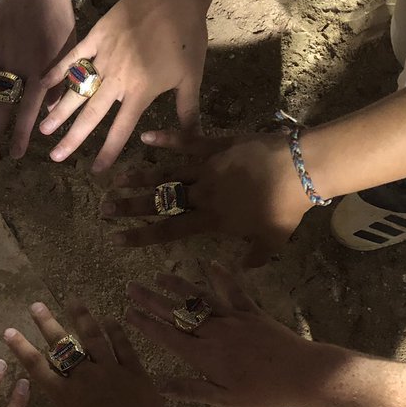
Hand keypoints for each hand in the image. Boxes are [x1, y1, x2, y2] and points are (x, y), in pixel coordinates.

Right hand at [3, 300, 170, 406]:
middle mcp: (84, 377)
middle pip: (62, 345)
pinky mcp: (133, 370)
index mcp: (65, 396)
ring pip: (93, 337)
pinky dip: (116, 332)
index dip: (21, 348)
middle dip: (47, 323)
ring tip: (73, 300)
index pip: (37, 367)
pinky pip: (123, 346)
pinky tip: (111, 318)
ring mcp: (109, 370)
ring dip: (82, 317)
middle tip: (36, 305)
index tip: (10, 331)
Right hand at [37, 0, 207, 172]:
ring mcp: (104, 56)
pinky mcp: (96, 36)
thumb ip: (187, 111)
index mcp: (141, 92)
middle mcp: (118, 79)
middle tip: (55, 157)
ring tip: (43, 128)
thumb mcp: (191, 77)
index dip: (108, 152)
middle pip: (91, 115)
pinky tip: (41, 85)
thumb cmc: (188, 37)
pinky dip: (56, 70)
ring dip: (59, 110)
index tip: (95, 170)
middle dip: (72, 138)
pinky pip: (72, 56)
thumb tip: (195, 138)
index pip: (121, 129)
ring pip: (77, 89)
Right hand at [102, 130, 308, 265]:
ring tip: (116, 178)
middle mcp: (203, 194)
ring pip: (167, 172)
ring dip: (141, 176)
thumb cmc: (288, 208)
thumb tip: (242, 269)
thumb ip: (254, 256)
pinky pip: (189, 141)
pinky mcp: (218, 144)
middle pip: (160, 201)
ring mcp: (208, 167)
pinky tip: (146, 136)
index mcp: (212, 219)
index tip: (117, 239)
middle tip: (103, 208)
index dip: (141, 235)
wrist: (302, 168)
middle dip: (129, 206)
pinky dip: (167, 137)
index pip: (169, 230)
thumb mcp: (273, 240)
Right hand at [125, 263, 315, 406]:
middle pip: (177, 312)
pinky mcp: (252, 312)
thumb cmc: (264, 391)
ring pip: (199, 298)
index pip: (167, 335)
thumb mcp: (225, 399)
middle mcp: (214, 332)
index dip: (146, 323)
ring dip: (178, 285)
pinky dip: (223, 275)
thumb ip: (192, 390)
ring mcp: (233, 318)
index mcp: (204, 355)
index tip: (128, 312)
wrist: (302, 373)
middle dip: (152, 299)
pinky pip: (234, 290)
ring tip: (160, 274)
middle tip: (131, 287)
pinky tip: (211, 262)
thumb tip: (160, 385)